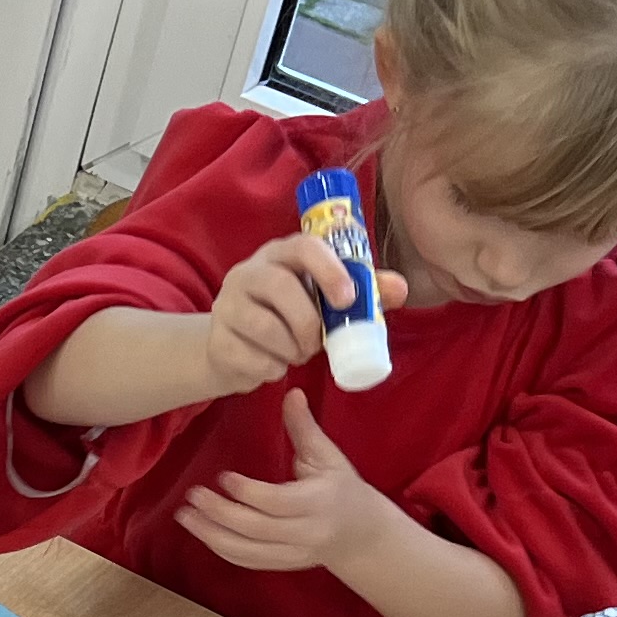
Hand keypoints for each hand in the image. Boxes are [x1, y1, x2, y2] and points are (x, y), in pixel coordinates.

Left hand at [178, 388, 404, 575]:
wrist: (361, 536)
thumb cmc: (343, 489)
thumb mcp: (329, 457)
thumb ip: (304, 428)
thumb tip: (290, 392)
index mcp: (319, 502)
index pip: (276, 502)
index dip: (247, 492)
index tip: (222, 477)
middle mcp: (305, 532)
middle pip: (255, 529)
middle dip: (219, 513)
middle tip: (192, 495)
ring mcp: (292, 554)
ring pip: (246, 551)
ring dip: (210, 534)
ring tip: (185, 516)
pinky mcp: (282, 565)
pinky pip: (246, 561)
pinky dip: (221, 548)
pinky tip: (201, 531)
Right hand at [201, 236, 404, 396]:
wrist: (233, 348)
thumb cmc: (287, 317)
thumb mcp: (324, 300)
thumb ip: (363, 292)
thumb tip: (400, 289)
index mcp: (280, 255)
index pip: (303, 247)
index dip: (329, 271)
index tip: (348, 299)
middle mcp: (247, 272)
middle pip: (280, 287)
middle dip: (308, 323)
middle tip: (316, 345)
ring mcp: (226, 306)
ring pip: (265, 328)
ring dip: (291, 350)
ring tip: (296, 354)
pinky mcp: (216, 341)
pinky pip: (252, 359)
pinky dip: (272, 369)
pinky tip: (273, 364)